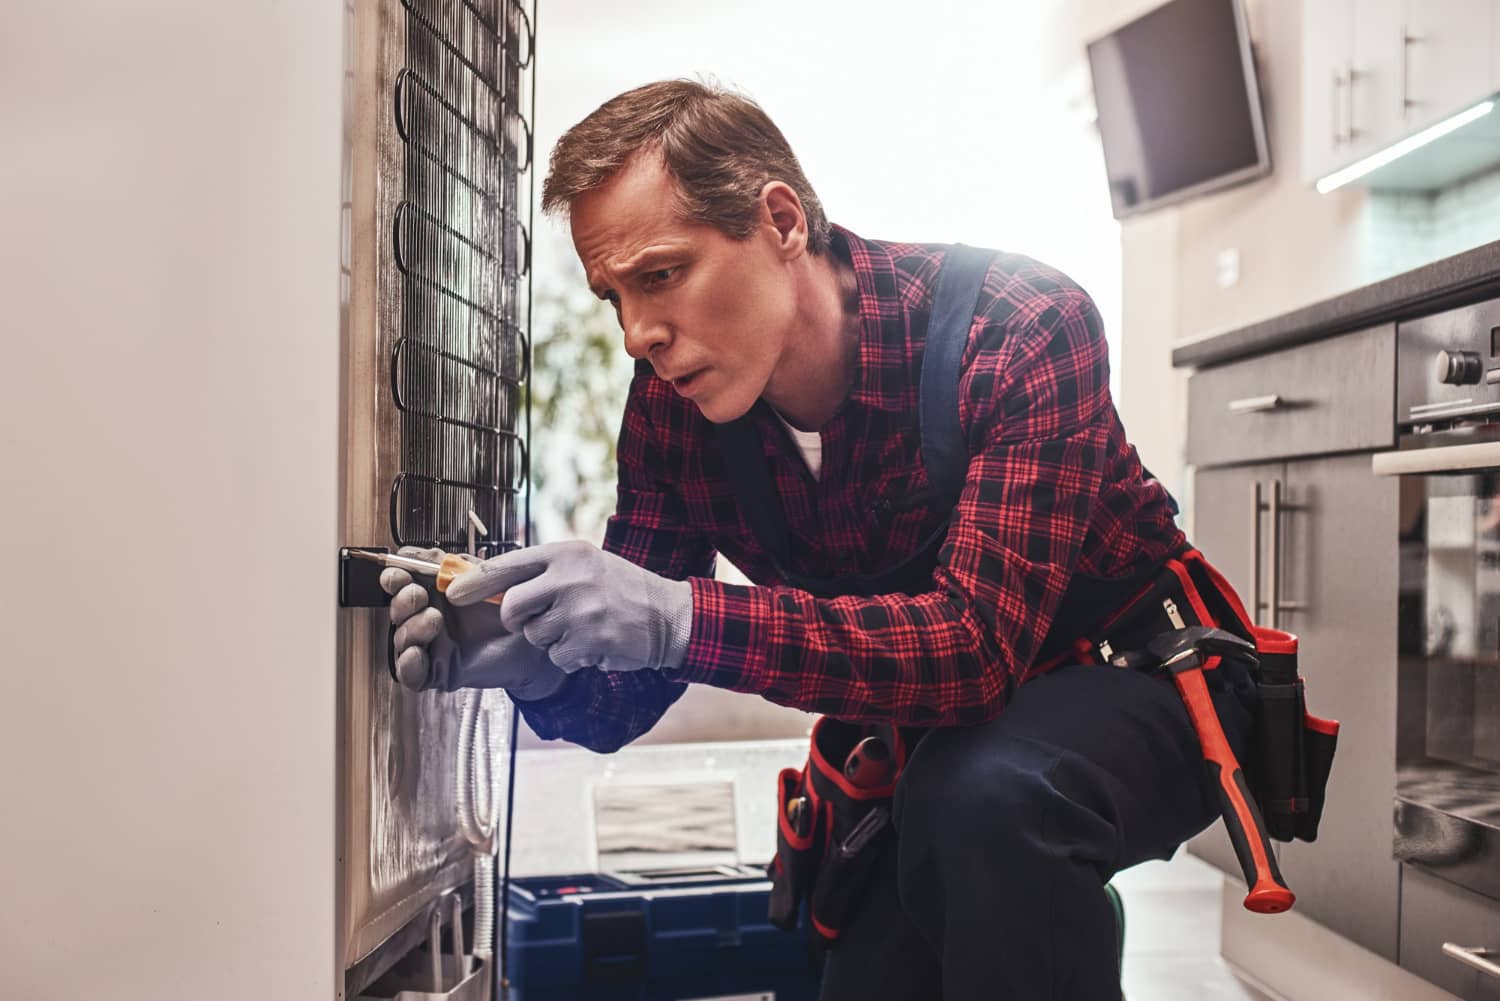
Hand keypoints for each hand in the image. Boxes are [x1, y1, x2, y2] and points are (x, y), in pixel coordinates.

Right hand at [379, 547, 567, 698]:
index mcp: (437, 591)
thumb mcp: (483, 576)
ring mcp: (433, 645)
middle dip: (402, 601)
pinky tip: (416, 653)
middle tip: (418, 595)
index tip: (398, 573)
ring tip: (433, 621)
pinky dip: (408, 663)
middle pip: (398, 610)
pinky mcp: (440, 671)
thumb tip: (415, 553)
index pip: (403, 582)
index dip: (395, 577)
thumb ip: (450, 564)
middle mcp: (430, 616)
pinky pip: (411, 673)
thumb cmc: (512, 607)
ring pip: (402, 639)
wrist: (537, 637)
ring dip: (410, 628)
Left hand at [445, 540, 693, 673]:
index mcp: (565, 553)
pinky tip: (592, 641)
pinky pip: (556, 656)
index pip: (506, 566)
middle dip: (517, 620)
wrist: (665, 615)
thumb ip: (542, 572)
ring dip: (551, 638)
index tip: (454, 593)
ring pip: (535, 635)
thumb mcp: (583, 564)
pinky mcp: (588, 640)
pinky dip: (570, 655)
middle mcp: (569, 578)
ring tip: (580, 625)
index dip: (474, 582)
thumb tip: (487, 583)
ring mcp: (579, 610)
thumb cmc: (618, 588)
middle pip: (512, 607)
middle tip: (535, 619)